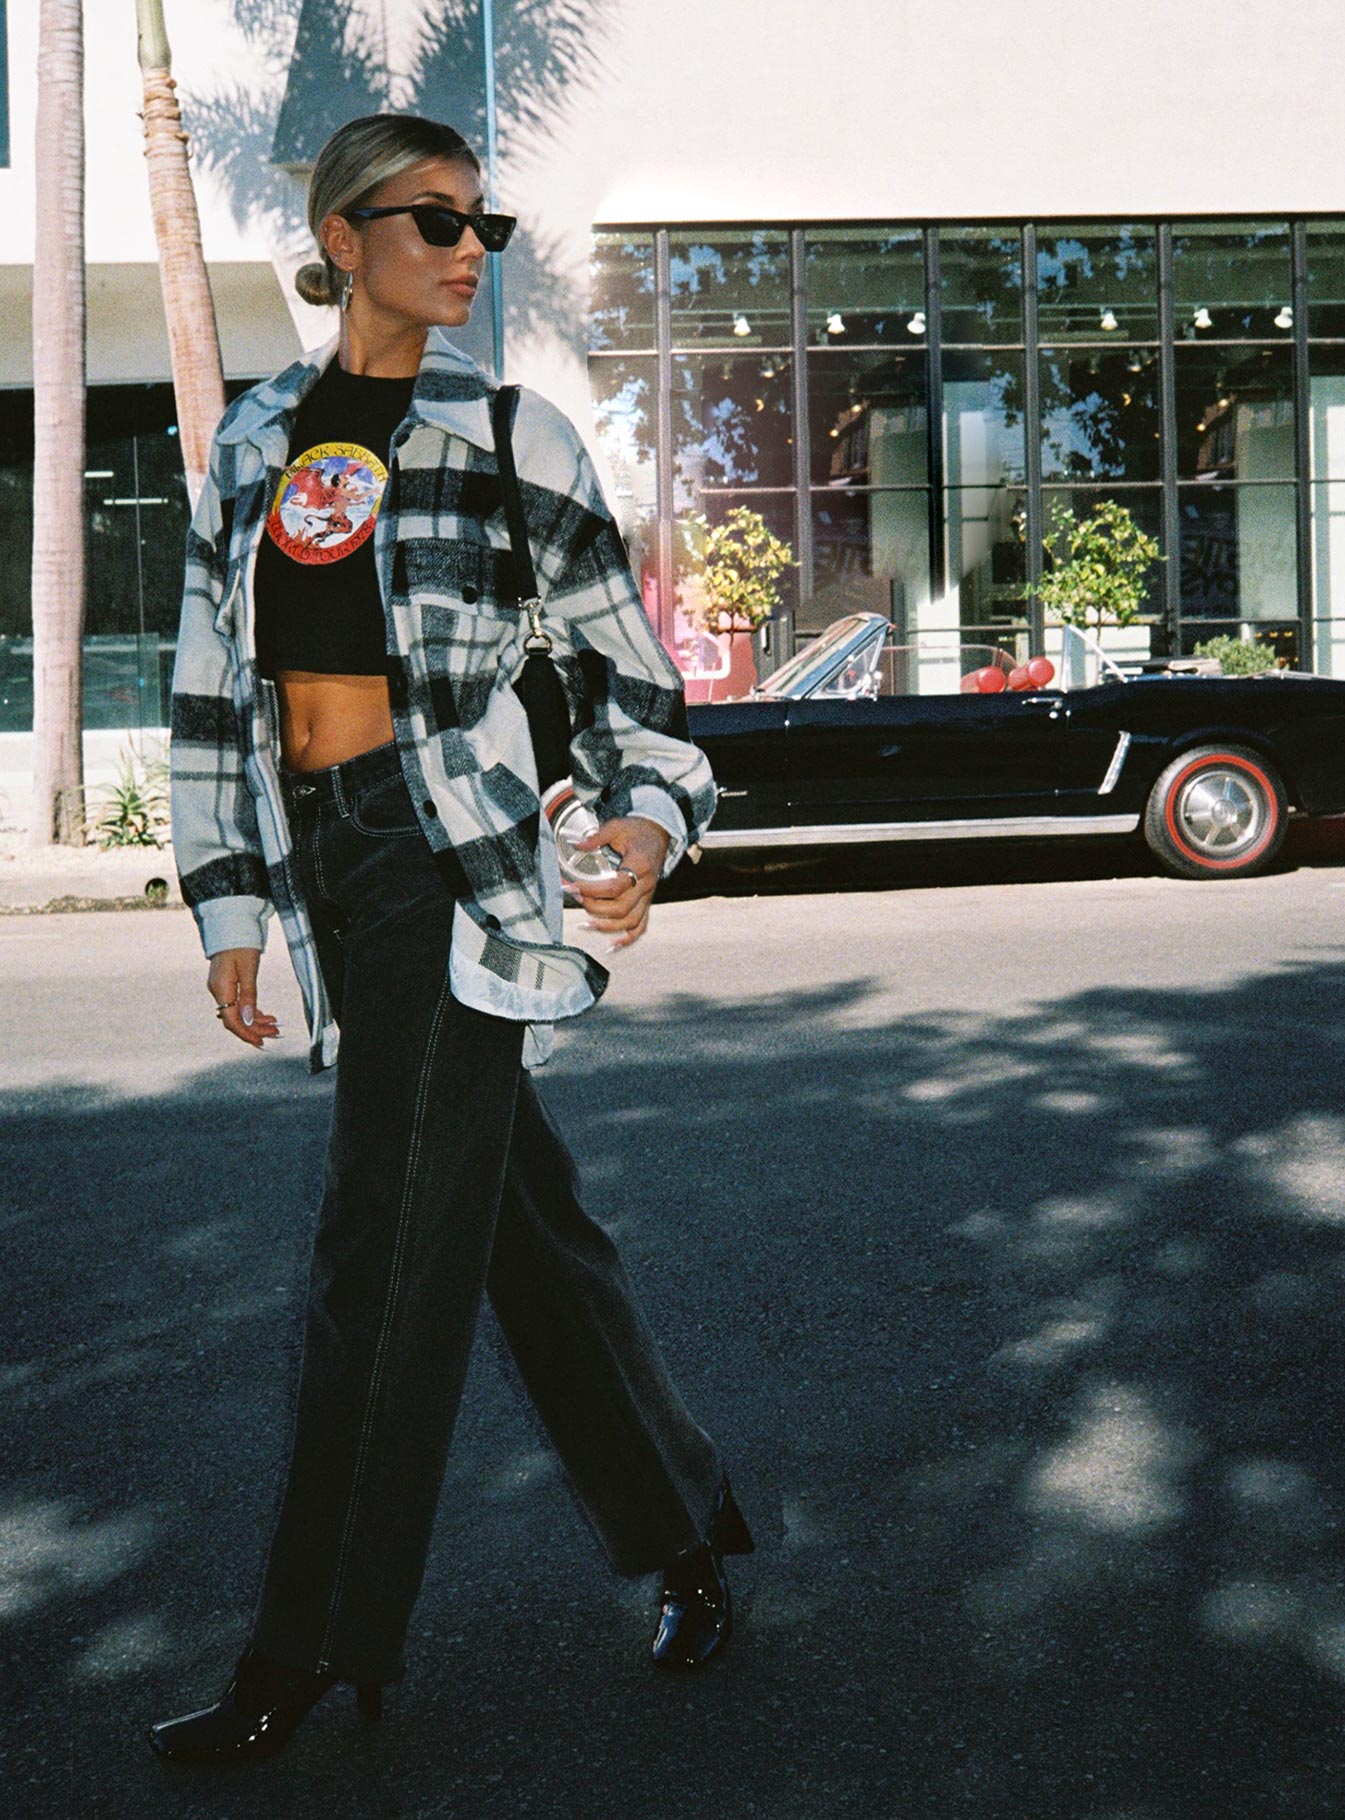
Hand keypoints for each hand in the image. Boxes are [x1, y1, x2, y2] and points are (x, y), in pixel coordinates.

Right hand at [207, 948, 280, 1049]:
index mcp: (221, 988)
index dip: (246, 1033)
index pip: (231, 1020)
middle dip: (254, 1028)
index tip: (261, 1040)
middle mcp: (218, 990)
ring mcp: (220, 987)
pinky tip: (263, 1015)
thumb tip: (249, 1020)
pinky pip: (236, 1003)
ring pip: (237, 1012)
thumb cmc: (240, 943)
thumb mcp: (249, 969)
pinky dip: (250, 1010)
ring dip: (255, 1021)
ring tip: (273, 1025)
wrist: (231, 924)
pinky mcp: (226, 983)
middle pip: (234, 1019)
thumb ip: (249, 996)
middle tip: (274, 1032)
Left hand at [571, 816, 670, 949]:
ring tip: (584, 925)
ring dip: (606, 927)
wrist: (658, 833)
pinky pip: (641, 926)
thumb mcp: (617, 826)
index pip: (616, 886)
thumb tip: (577, 845)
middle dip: (594, 906)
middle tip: (574, 897)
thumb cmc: (637, 830)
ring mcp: (648, 895)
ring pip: (630, 920)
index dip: (591, 890)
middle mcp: (646, 884)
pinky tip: (612, 946)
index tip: (571, 886)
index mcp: (640, 865)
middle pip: (621, 907)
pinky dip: (628, 939)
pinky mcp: (647, 902)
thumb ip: (597, 836)